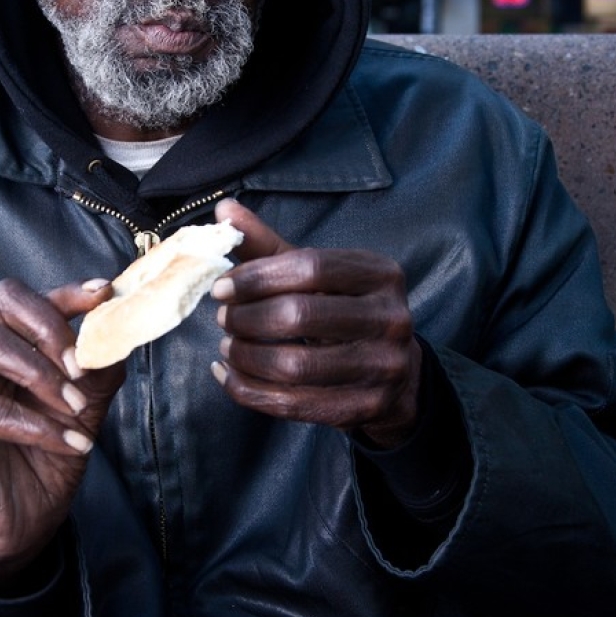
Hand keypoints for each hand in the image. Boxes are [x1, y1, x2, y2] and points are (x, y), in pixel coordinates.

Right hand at [0, 278, 123, 585]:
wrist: (25, 521)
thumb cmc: (48, 456)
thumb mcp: (84, 403)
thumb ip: (96, 365)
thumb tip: (120, 328)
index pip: (22, 298)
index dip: (63, 293)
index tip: (103, 295)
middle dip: (50, 328)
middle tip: (81, 368)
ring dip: (43, 374)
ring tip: (77, 408)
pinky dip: (38, 425)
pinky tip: (70, 442)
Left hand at [211, 199, 421, 447]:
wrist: (394, 373)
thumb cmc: (343, 310)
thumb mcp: (315, 275)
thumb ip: (269, 245)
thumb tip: (224, 209)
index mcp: (381, 273)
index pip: (310, 267)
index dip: (258, 276)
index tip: (221, 287)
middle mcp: (391, 318)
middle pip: (301, 315)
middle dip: (249, 318)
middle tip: (224, 318)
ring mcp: (383, 367)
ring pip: (295, 366)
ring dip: (247, 357)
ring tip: (227, 347)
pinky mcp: (365, 407)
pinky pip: (294, 404)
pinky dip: (250, 391)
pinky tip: (228, 376)